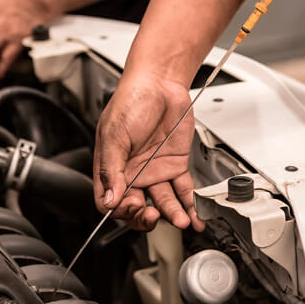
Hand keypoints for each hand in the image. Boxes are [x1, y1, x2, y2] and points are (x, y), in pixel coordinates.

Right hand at [93, 73, 204, 231]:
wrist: (160, 82)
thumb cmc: (131, 100)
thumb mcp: (114, 135)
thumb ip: (111, 168)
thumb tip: (110, 199)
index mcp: (112, 167)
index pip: (110, 201)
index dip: (120, 211)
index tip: (132, 208)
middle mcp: (132, 172)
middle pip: (136, 207)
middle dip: (145, 217)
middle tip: (153, 216)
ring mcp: (155, 170)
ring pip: (163, 202)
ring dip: (172, 215)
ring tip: (181, 220)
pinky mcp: (175, 165)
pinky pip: (183, 190)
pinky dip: (190, 204)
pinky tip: (195, 215)